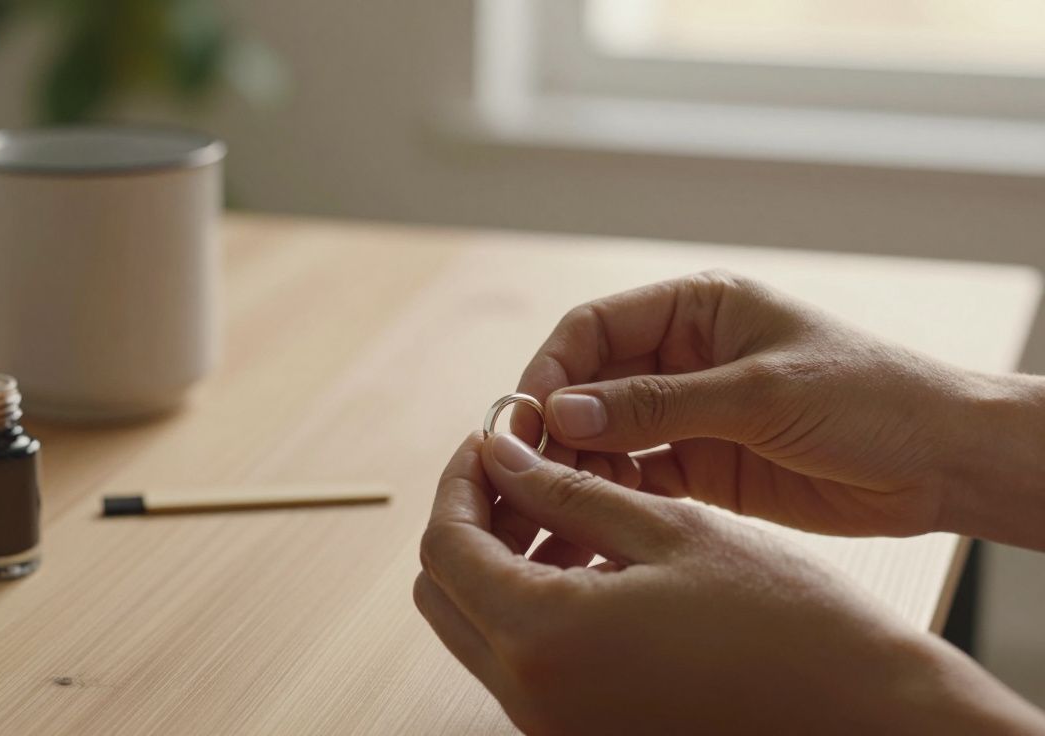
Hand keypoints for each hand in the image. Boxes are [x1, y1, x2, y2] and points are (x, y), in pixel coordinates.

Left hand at [415, 433, 1044, 734]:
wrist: (864, 716)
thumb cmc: (786, 621)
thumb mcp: (669, 531)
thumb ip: (567, 491)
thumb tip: (502, 454)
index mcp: (542, 639)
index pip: (446, 546)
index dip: (459, 481)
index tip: (492, 441)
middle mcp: (532, 696)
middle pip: (446, 591)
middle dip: (472, 519)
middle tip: (521, 468)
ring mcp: (555, 725)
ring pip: (482, 627)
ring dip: (502, 561)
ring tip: (564, 507)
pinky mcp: (584, 733)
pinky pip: (526, 662)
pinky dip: (535, 606)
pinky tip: (591, 562)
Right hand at [513, 270, 1019, 538]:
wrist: (943, 463)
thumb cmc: (870, 398)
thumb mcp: (760, 393)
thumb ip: (658, 405)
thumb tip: (564, 414)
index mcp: (698, 310)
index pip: (595, 327)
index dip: (553, 368)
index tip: (526, 416)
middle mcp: (683, 357)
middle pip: (590, 383)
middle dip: (555, 422)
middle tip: (526, 466)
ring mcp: (690, 413)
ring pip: (605, 433)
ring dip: (576, 462)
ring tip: (553, 498)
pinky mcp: (702, 465)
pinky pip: (636, 475)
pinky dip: (610, 492)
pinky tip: (593, 512)